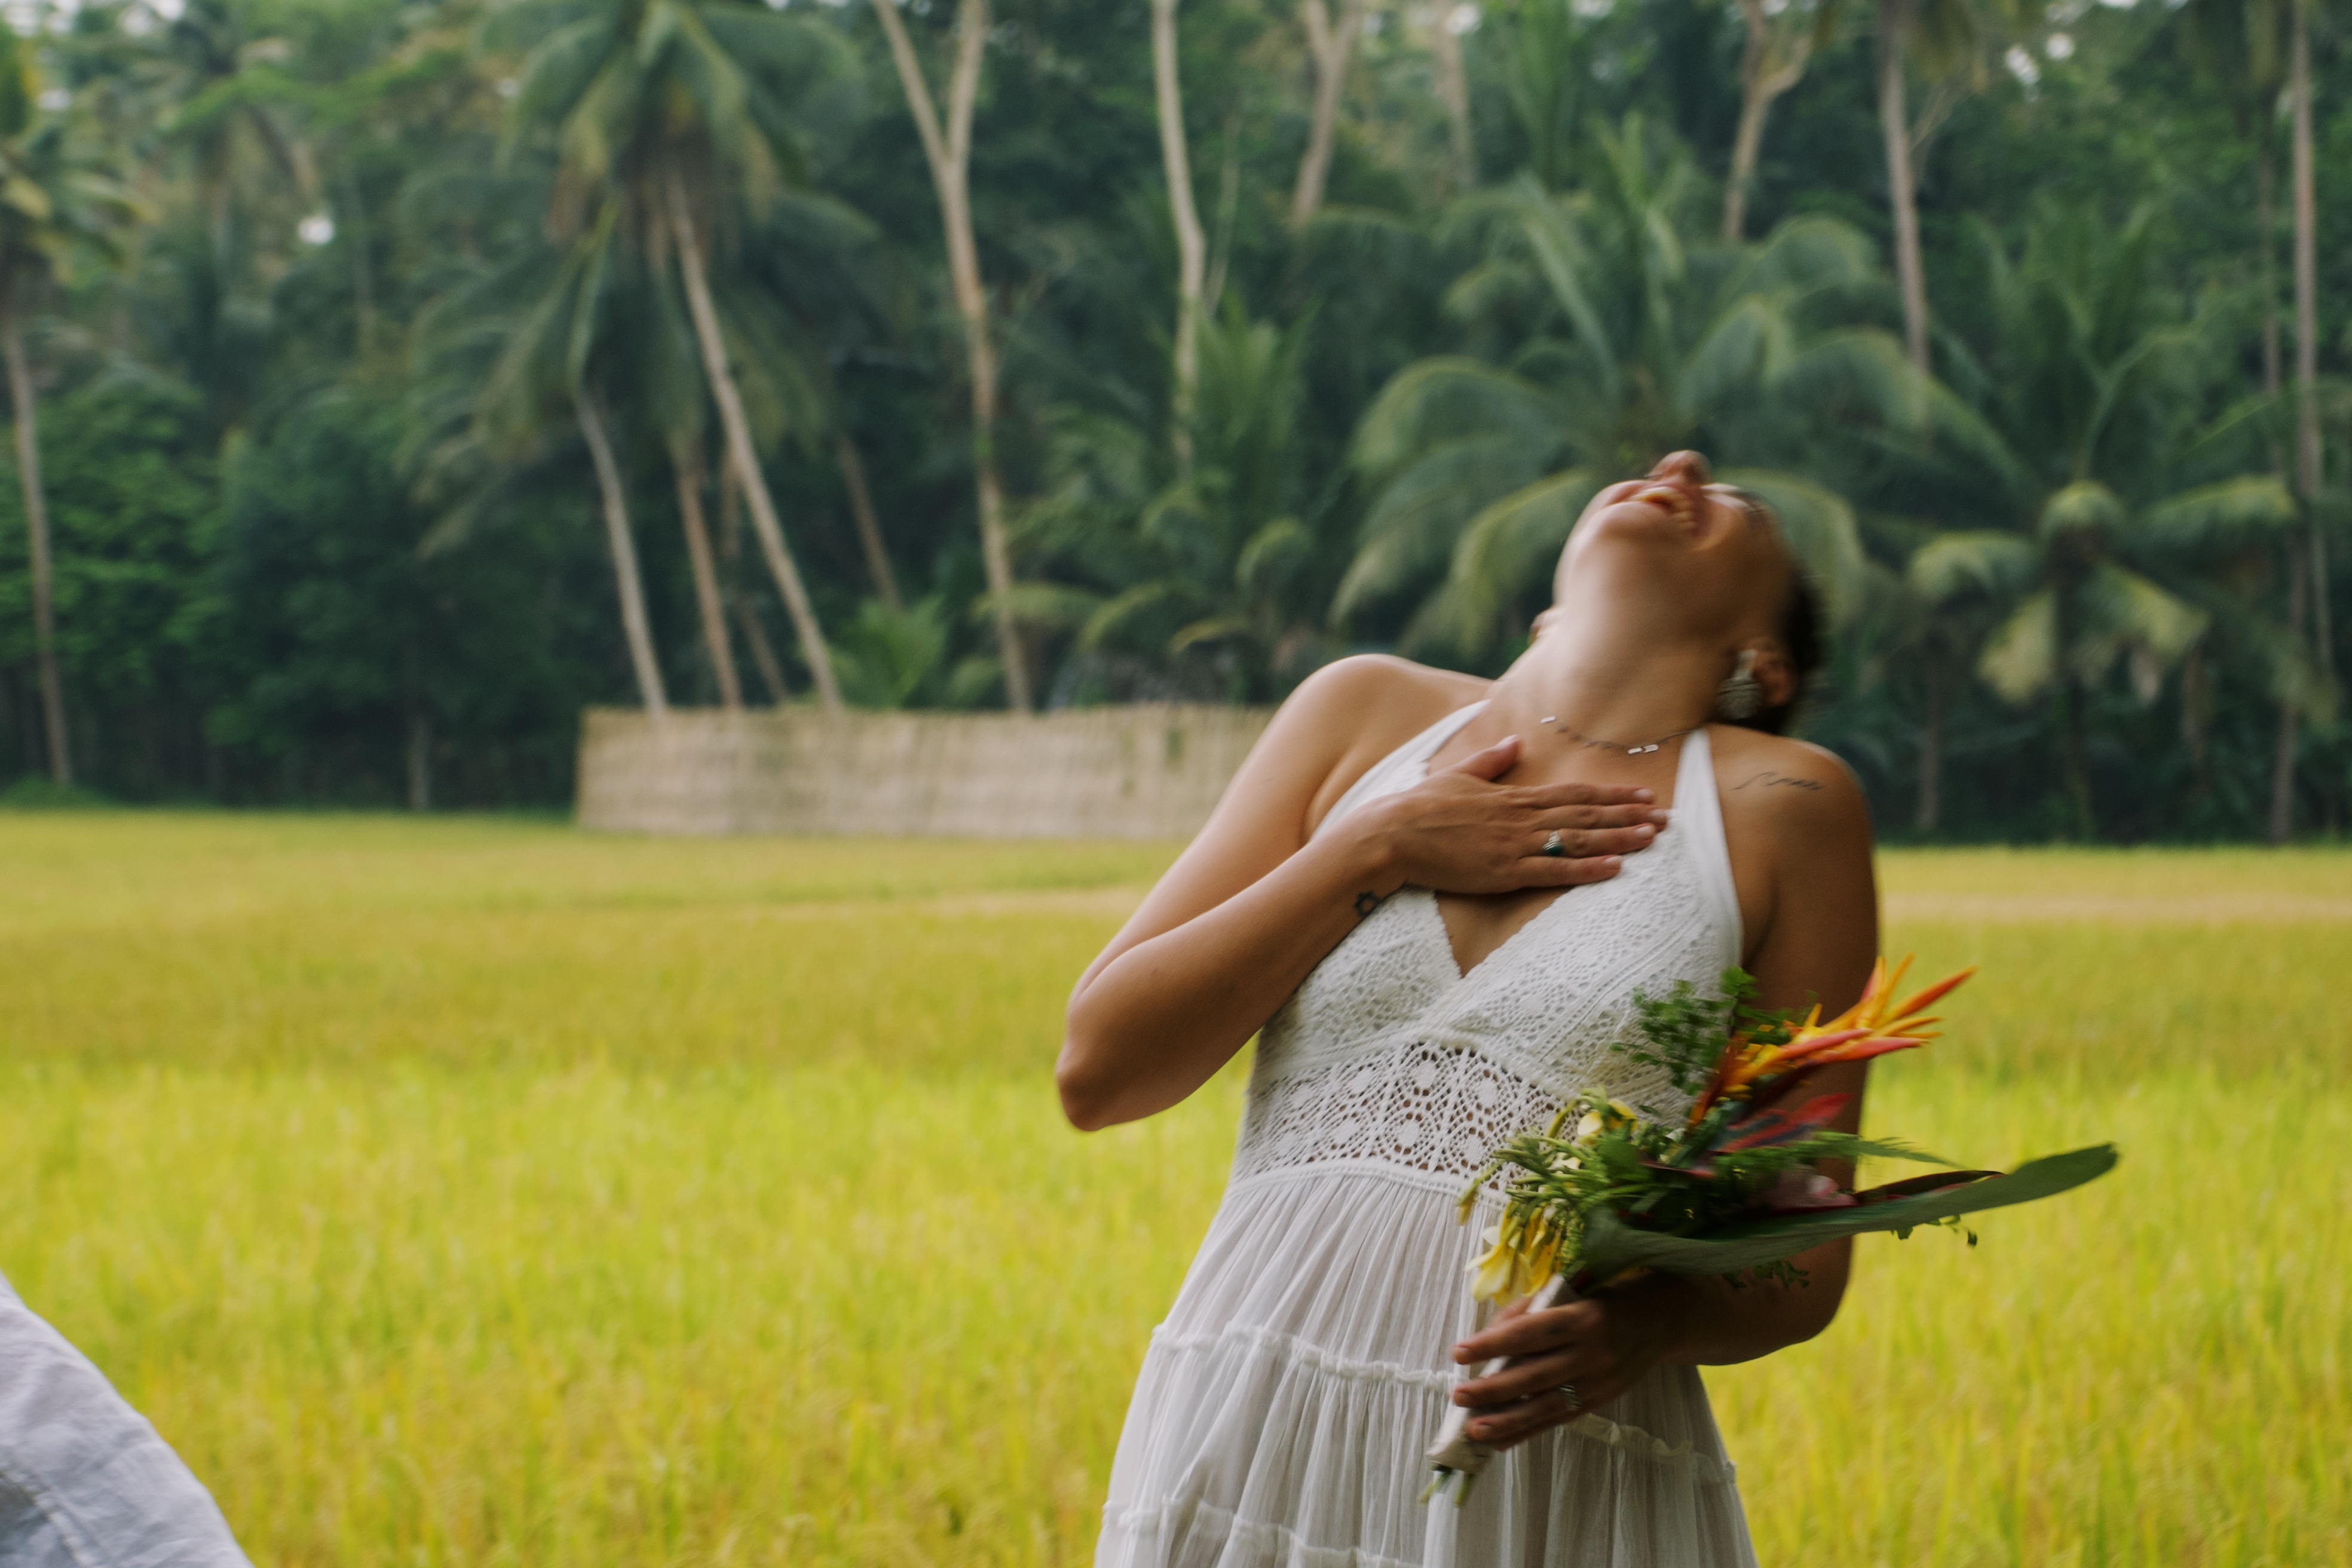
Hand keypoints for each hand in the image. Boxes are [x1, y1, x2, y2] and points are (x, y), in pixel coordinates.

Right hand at [1355, 734, 1667, 895]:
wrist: (1391, 835)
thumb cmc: (1419, 808)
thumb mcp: (1457, 776)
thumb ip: (1490, 761)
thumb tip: (1515, 744)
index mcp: (1512, 797)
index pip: (1573, 794)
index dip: (1611, 795)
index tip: (1641, 794)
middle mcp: (1520, 819)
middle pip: (1585, 815)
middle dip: (1628, 815)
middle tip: (1666, 817)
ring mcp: (1513, 845)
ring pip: (1578, 840)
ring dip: (1618, 839)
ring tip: (1652, 838)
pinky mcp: (1502, 872)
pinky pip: (1553, 871)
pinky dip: (1586, 870)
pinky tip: (1615, 869)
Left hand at [1445, 1276, 1695, 1450]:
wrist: (1662, 1319)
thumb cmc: (1606, 1296)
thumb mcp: (1572, 1290)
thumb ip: (1532, 1309)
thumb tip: (1491, 1334)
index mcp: (1581, 1317)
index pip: (1528, 1333)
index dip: (1491, 1344)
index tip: (1458, 1352)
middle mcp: (1591, 1353)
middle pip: (1533, 1375)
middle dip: (1492, 1389)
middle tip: (1458, 1395)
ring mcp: (1597, 1382)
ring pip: (1545, 1406)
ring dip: (1506, 1420)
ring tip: (1473, 1429)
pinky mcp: (1600, 1401)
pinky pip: (1559, 1419)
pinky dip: (1528, 1431)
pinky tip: (1501, 1440)